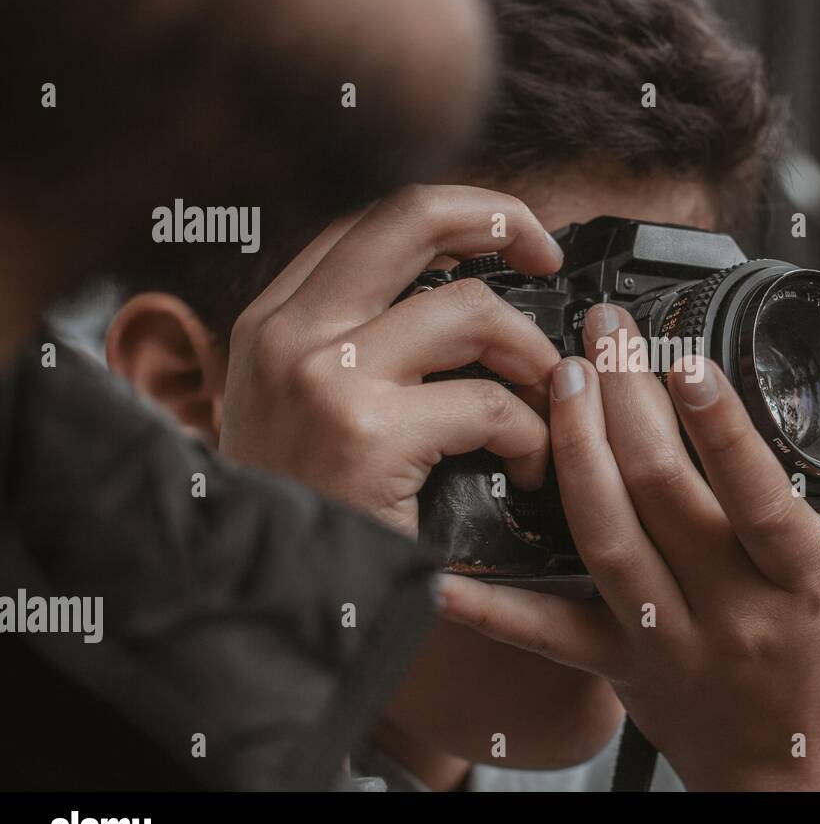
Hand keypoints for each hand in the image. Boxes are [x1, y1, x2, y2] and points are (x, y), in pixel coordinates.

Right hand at [218, 184, 564, 536]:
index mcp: (273, 321)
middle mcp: (289, 334)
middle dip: (499, 218)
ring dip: (532, 355)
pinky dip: (532, 437)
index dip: (453, 214)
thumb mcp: (299, 412)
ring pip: (471, 310)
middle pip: (411, 215)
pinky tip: (525, 470)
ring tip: (544, 401)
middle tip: (545, 255)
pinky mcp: (368, 435)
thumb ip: (356, 345)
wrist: (270, 609)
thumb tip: (460, 292)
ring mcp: (324, 377)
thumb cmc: (308, 516)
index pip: (371, 221)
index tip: (505, 239)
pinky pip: (492, 406)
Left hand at [437, 304, 819, 789]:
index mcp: (801, 576)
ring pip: (605, 541)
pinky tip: (440, 566)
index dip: (719, 424)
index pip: (756, 494)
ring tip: (560, 377)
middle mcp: (731, 609)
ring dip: (575, 452)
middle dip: (626, 400)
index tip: (684, 355)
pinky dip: (492, 604)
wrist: (795, 763)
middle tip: (604, 329)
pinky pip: (547, 636)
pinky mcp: (616, 664)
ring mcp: (667, 639)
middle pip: (662, 495)